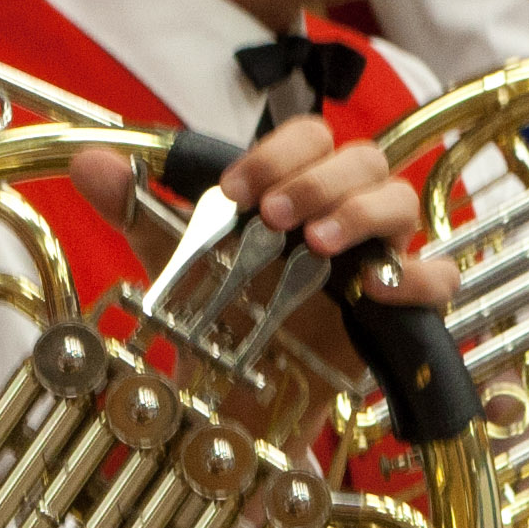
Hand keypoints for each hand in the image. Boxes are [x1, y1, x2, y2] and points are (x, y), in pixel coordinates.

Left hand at [69, 113, 453, 314]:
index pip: (310, 135)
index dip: (277, 150)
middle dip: (316, 179)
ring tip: (316, 243)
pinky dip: (417, 276)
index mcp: (295, 188)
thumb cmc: (223, 312)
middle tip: (271, 217)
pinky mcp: (401, 309)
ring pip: (400, 199)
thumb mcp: (175, 261)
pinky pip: (439, 277)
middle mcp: (343, 212)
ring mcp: (378, 255)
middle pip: (361, 157)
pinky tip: (377, 286)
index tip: (233, 190)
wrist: (243, 392)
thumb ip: (136, 209)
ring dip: (360, 211)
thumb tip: (89, 162)